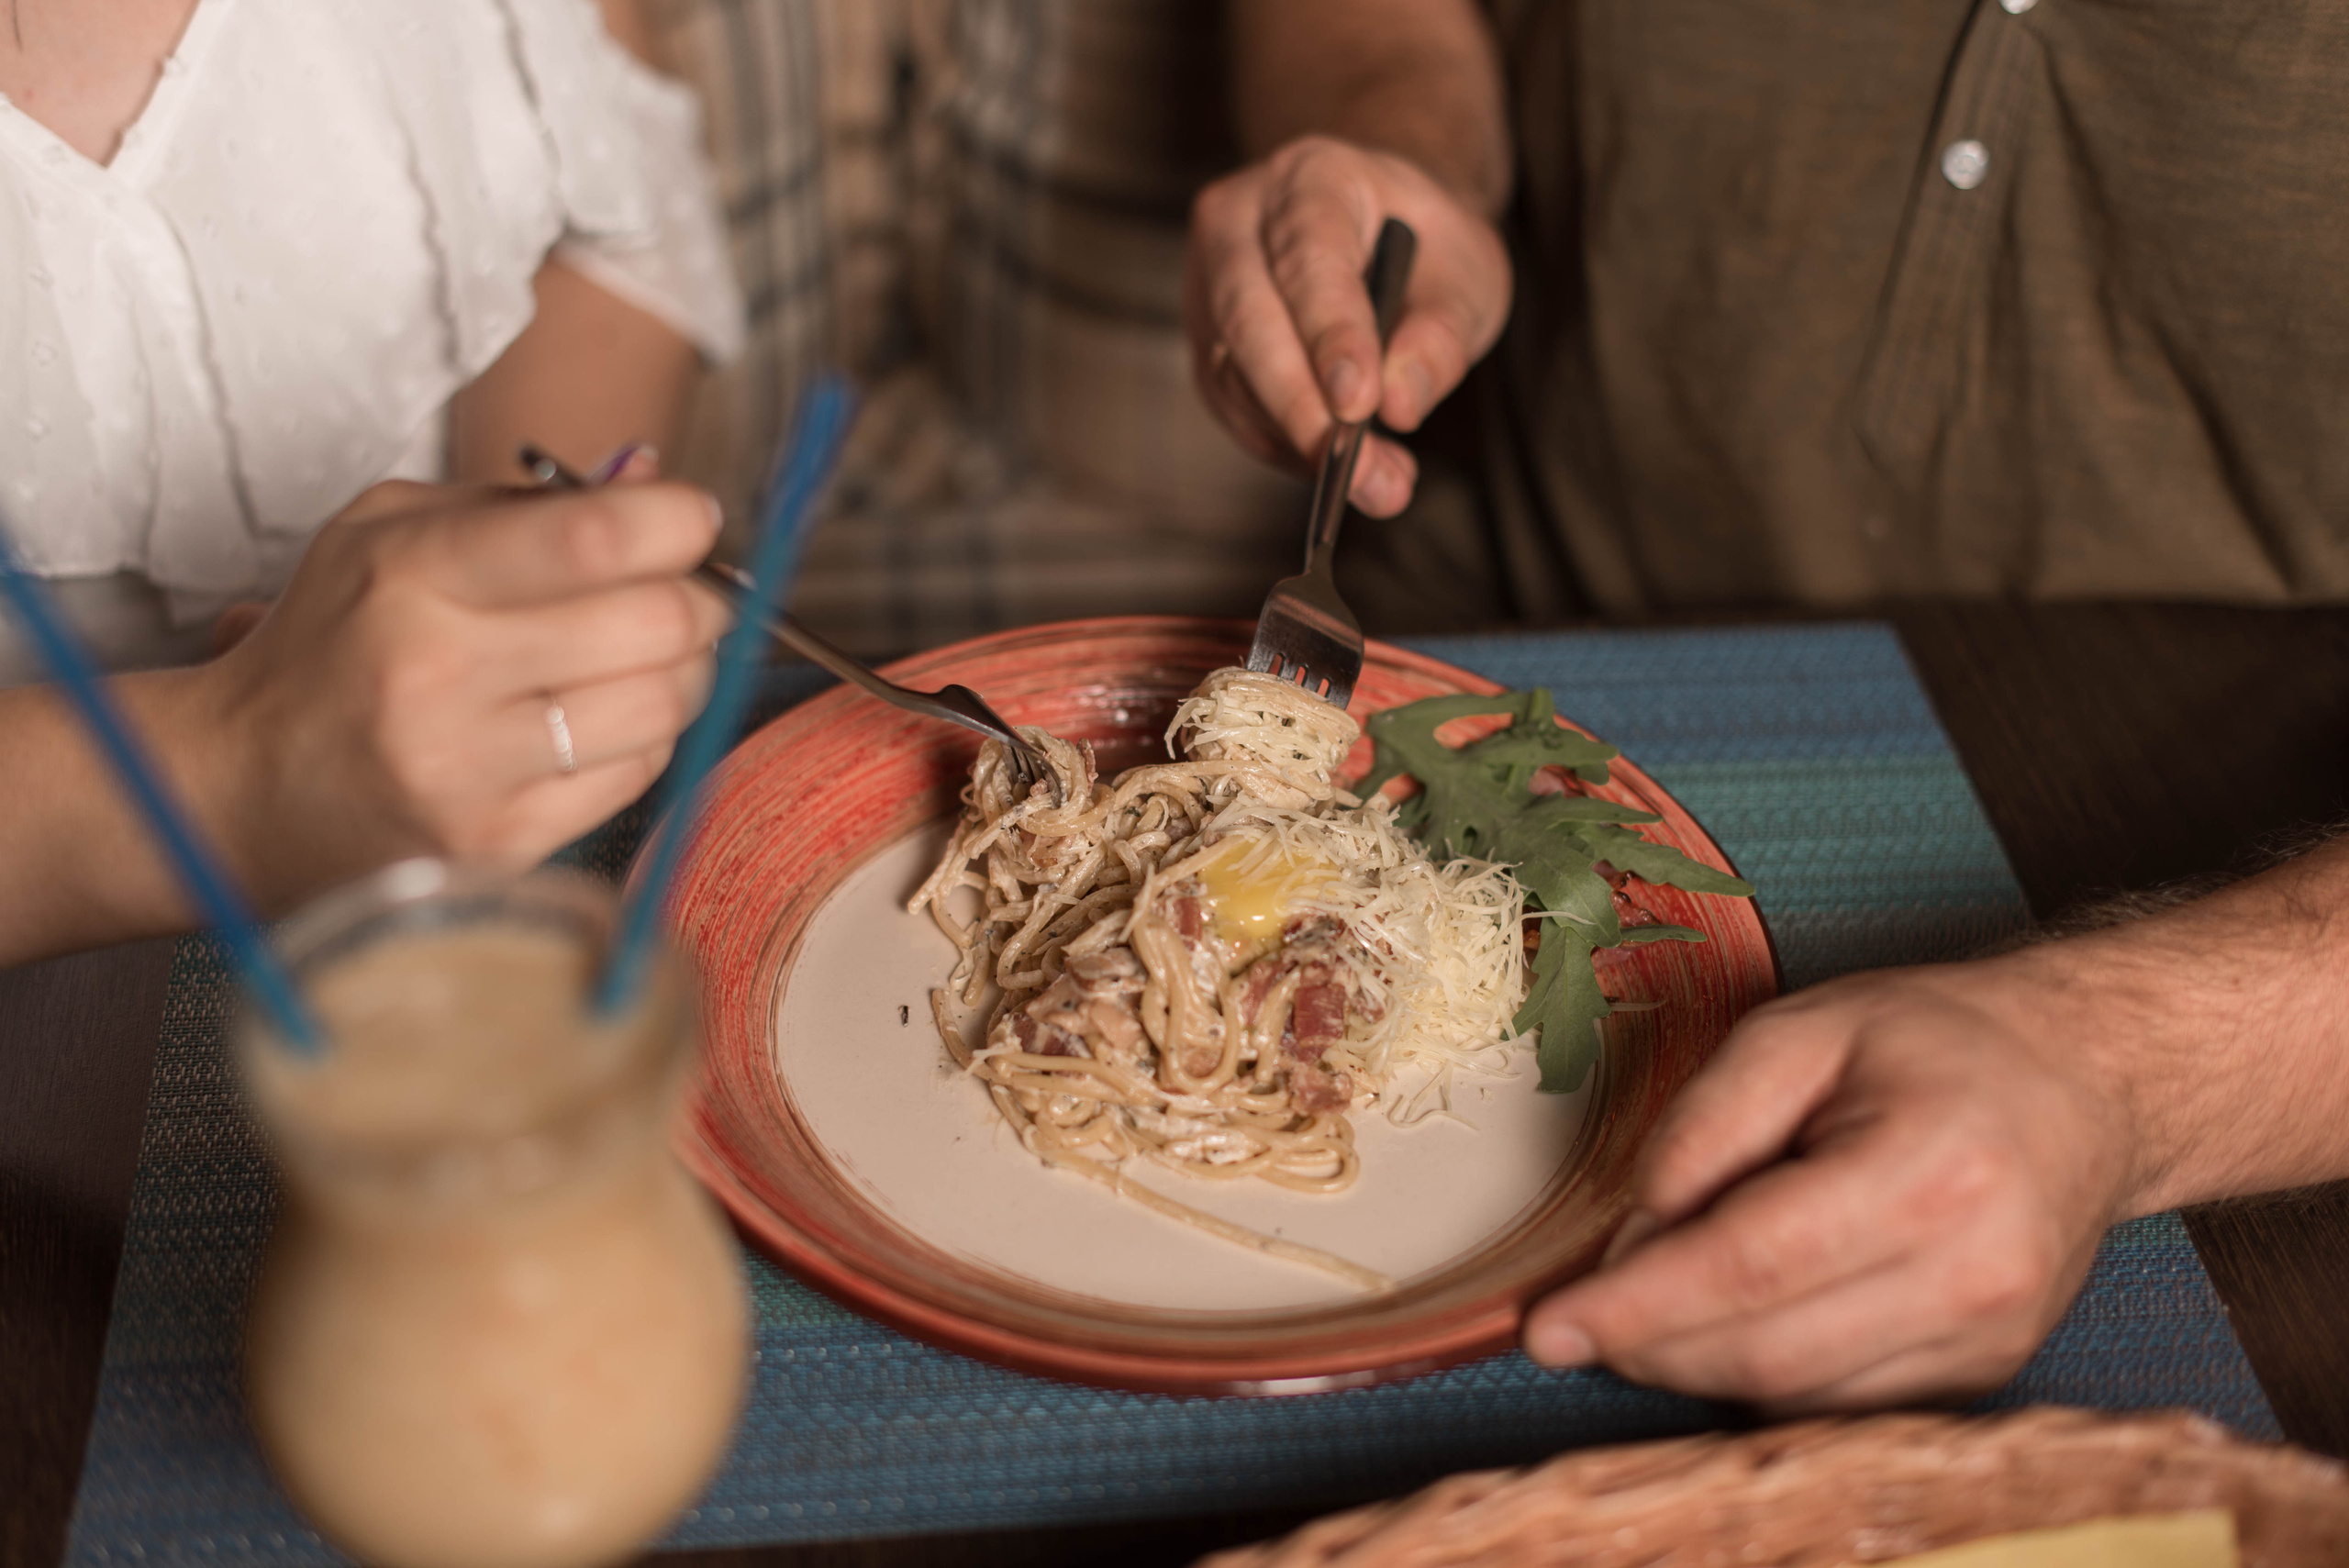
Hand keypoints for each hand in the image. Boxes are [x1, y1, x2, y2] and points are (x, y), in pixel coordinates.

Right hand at [194, 479, 728, 906]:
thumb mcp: (394, 535)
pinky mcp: (500, 843)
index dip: (676, 522)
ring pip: (664, 705)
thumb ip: (524, 504)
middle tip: (685, 594)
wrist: (244, 786)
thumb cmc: (339, 644)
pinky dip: (648, 737)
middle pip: (656, 624)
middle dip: (700, 599)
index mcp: (414, 575)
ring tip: (648, 657)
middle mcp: (439, 674)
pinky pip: (640, 775)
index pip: (595, 538)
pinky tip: (607, 720)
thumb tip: (653, 479)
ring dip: (686, 672)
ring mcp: (471, 770)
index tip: (691, 520)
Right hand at [1184, 135, 1511, 516]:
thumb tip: (1399, 405)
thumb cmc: (1424, 246)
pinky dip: (1284, 447)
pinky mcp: (1205, 341)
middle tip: (1356, 472)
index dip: (1332, 336)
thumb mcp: (1467, 274)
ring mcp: (1208, 281)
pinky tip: (1342, 467)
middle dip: (1301, 407)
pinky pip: (1232, 406)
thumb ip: (1443, 336)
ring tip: (1377, 483)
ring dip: (1298, 441)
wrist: (1382, 231)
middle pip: (1247, 318)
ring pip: (1231, 373)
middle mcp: (1239, 221)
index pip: (1310, 260)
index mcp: (1312, 178)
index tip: (1360, 405)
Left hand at [1521, 956, 2141, 1410]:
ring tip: (1659, 1294)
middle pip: (1764, 1350)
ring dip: (1697, 1362)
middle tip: (1582, 1309)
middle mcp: (1974, 1273)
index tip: (1546, 1328)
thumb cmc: (1932, 1043)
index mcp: (1928, 1172)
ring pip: (1793, 1395)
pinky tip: (1735, 1317)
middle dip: (1649, 1343)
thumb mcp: (1799, 1029)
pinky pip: (1837, 1405)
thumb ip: (1704, 1123)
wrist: (2084, 1080)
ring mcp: (1989, 1338)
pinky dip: (1762, 1373)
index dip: (1634, 1305)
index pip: (1748, 1266)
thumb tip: (1637, 1229)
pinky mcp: (1984, 1373)